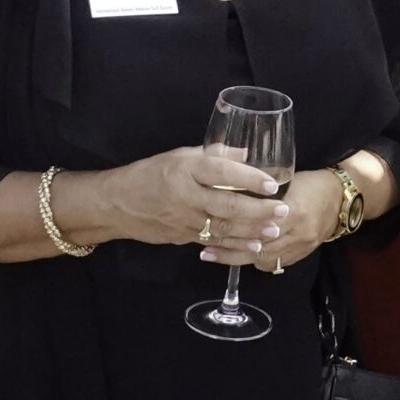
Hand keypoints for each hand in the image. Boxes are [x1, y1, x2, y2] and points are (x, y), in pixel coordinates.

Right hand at [106, 146, 287, 251]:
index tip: (271, 183)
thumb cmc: (151, 173)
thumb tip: (246, 154)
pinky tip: (254, 245)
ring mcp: (184, 219)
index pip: (221, 172)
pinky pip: (213, 242)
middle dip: (258, 209)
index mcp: (186, 169)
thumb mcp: (180, 155)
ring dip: (251, 230)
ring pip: (223, 227)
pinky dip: (235, 244)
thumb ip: (215, 155)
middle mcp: (186, 194)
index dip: (248, 178)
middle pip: (227, 204)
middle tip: (282, 209)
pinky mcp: (183, 236)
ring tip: (274, 229)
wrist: (117, 203)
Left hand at [210, 169, 340, 271]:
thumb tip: (231, 186)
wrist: (342, 199)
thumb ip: (263, 188)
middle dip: (230, 250)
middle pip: (260, 247)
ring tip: (216, 256)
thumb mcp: (289, 178)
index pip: (261, 224)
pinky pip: (275, 264)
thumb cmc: (311, 183)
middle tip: (205, 250)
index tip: (211, 228)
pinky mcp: (302, 254)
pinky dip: (256, 261)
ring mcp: (301, 246)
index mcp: (295, 210)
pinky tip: (240, 258)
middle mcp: (298, 232)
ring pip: (265, 258)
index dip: (236, 228)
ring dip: (239, 258)